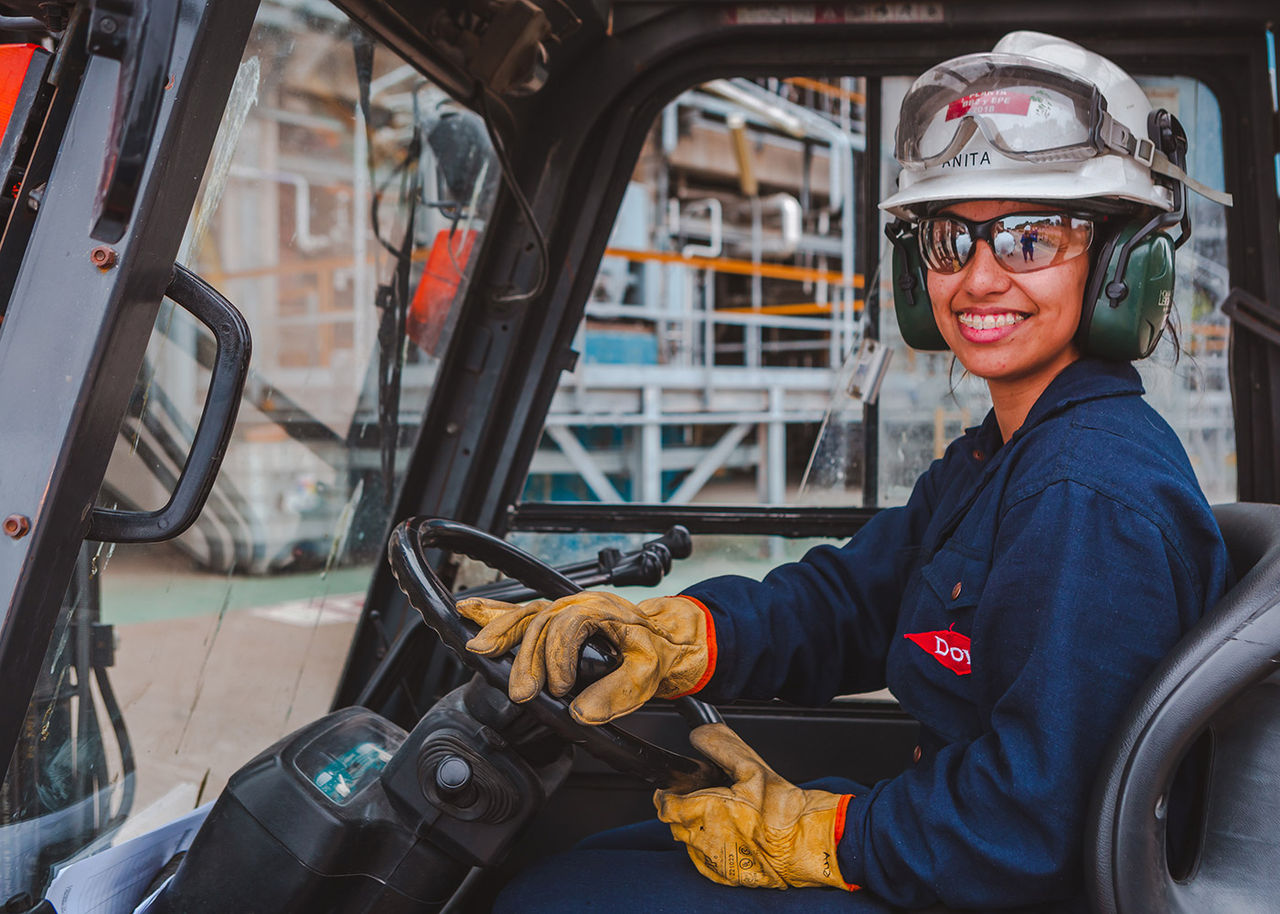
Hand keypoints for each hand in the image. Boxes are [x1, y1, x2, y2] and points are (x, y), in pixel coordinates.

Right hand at [455, 591, 711, 723]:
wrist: (667, 638)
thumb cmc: (657, 651)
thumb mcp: (647, 674)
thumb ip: (616, 694)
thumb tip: (581, 713)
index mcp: (600, 611)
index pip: (568, 626)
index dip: (558, 658)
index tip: (558, 689)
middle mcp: (578, 604)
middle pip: (540, 623)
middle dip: (525, 657)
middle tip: (521, 691)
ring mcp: (564, 609)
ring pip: (525, 615)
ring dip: (500, 631)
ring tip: (478, 648)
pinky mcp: (555, 619)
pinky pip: (520, 612)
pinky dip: (493, 613)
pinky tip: (468, 610)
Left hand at [655, 723, 854, 890]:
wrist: (809, 845)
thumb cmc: (784, 810)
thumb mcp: (753, 767)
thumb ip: (720, 747)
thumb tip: (700, 735)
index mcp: (705, 813)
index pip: (666, 805)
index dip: (670, 793)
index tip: (678, 787)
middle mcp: (705, 842)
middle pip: (676, 823)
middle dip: (685, 808)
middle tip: (707, 796)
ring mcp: (716, 862)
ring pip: (691, 842)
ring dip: (699, 828)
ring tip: (725, 816)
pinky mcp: (728, 876)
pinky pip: (707, 860)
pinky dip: (713, 847)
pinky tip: (732, 835)